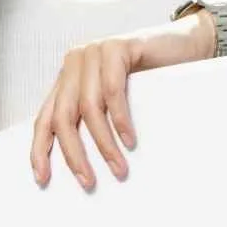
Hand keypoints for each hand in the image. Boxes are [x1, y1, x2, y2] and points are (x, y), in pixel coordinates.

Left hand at [31, 13, 215, 189]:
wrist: (185, 45)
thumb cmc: (150, 78)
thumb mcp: (113, 102)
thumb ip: (94, 120)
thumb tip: (83, 167)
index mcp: (68, 79)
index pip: (45, 118)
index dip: (40, 150)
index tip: (43, 178)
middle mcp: (75, 64)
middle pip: (63, 116)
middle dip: (73, 154)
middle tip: (88, 181)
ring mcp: (94, 52)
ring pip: (88, 107)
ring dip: (103, 143)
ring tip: (118, 167)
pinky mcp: (116, 47)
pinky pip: (113, 90)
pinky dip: (120, 119)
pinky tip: (129, 140)